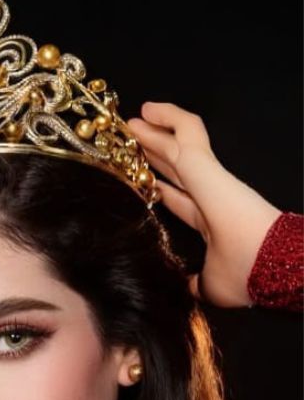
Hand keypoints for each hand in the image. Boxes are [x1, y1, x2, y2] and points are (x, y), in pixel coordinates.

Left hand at [126, 102, 280, 306]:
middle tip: (130, 138)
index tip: (140, 179)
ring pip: (178, 145)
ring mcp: (208, 177)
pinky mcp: (206, 166)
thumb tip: (184, 289)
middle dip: (153, 153)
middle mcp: (208, 194)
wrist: (269, 263)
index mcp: (210, 221)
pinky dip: (168, 117)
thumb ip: (193, 284)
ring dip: (156, 131)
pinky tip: (148, 109)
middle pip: (175, 167)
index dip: (160, 187)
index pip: (179, 198)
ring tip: (133, 118)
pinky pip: (187, 132)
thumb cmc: (248, 276)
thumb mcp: (211, 286)